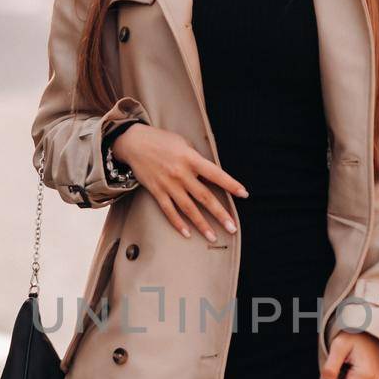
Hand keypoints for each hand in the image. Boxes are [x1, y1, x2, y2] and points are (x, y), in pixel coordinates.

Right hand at [114, 123, 248, 241]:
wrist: (134, 142)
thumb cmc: (162, 140)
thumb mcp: (183, 143)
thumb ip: (197, 159)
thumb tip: (209, 174)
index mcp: (190, 159)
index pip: (215, 174)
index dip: (230, 184)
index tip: (243, 194)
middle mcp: (181, 173)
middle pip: (204, 197)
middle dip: (220, 214)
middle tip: (232, 228)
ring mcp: (168, 184)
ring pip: (188, 208)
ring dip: (201, 224)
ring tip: (213, 237)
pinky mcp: (156, 191)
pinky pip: (169, 211)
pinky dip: (178, 223)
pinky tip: (187, 233)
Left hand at [318, 331, 378, 378]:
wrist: (369, 325)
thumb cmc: (353, 333)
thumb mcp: (338, 348)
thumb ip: (330, 370)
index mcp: (364, 376)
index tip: (331, 370)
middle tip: (340, 362)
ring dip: (343, 378)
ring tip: (346, 361)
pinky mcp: (373, 378)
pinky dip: (349, 376)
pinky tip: (351, 363)